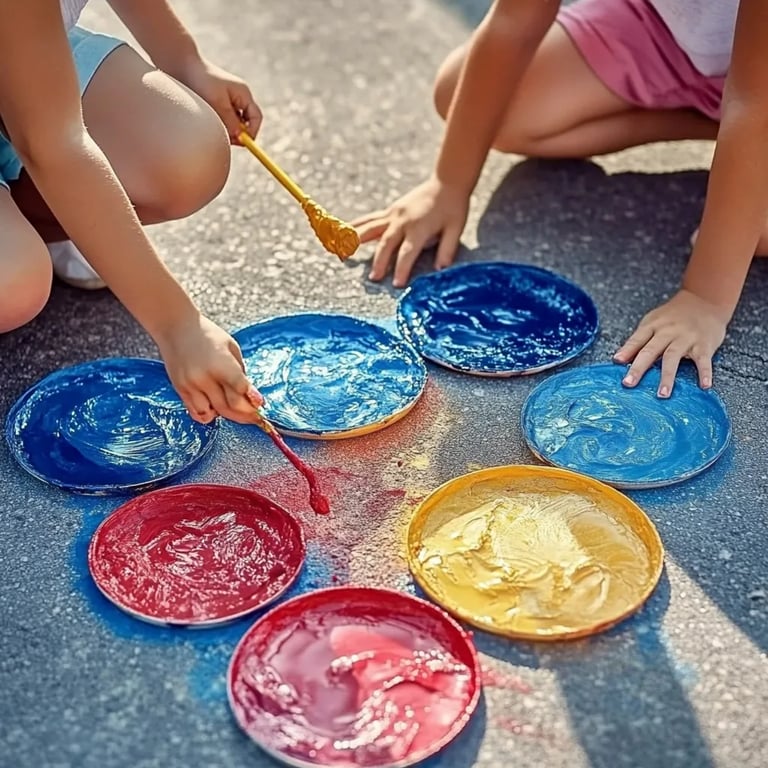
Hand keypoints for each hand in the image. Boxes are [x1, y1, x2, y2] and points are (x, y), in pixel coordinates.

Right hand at [156, 314, 263, 423]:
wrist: (175, 327)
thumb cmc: (207, 335)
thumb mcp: (231, 347)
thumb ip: (240, 371)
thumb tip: (249, 395)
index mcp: (222, 364)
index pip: (240, 389)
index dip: (253, 401)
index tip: (260, 405)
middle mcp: (205, 377)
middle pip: (229, 407)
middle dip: (246, 415)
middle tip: (255, 416)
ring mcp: (191, 385)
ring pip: (213, 415)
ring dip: (226, 415)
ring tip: (233, 408)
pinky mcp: (180, 390)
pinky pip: (196, 413)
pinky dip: (209, 414)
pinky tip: (214, 406)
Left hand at [178, 58, 261, 142]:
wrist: (180, 65)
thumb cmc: (200, 79)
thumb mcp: (217, 101)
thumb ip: (230, 120)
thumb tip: (240, 137)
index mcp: (243, 94)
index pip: (256, 118)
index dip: (252, 132)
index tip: (241, 142)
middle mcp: (238, 98)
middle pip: (246, 124)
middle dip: (237, 133)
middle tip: (224, 137)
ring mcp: (228, 102)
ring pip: (232, 124)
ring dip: (225, 129)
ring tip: (210, 122)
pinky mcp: (216, 106)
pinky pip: (222, 122)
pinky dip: (217, 125)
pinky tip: (205, 119)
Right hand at [353, 177, 468, 286]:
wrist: (446, 181)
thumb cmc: (453, 207)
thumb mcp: (456, 228)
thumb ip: (447, 249)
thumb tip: (441, 270)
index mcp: (419, 228)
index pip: (408, 252)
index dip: (402, 269)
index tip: (398, 284)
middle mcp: (402, 221)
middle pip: (386, 244)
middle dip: (379, 262)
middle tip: (374, 278)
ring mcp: (393, 214)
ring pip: (370, 228)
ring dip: (356, 241)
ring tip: (343, 254)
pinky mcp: (390, 210)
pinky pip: (370, 219)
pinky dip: (356, 225)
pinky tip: (343, 231)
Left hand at [614, 289, 728, 396]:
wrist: (704, 300)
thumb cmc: (674, 316)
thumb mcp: (653, 322)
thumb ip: (638, 341)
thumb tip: (620, 360)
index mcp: (653, 326)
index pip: (637, 339)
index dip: (626, 350)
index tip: (617, 362)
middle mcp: (668, 332)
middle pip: (651, 350)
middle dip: (639, 368)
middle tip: (629, 383)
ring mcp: (686, 338)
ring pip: (673, 357)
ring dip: (667, 377)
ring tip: (662, 394)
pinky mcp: (704, 344)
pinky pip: (704, 360)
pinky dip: (705, 373)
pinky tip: (704, 385)